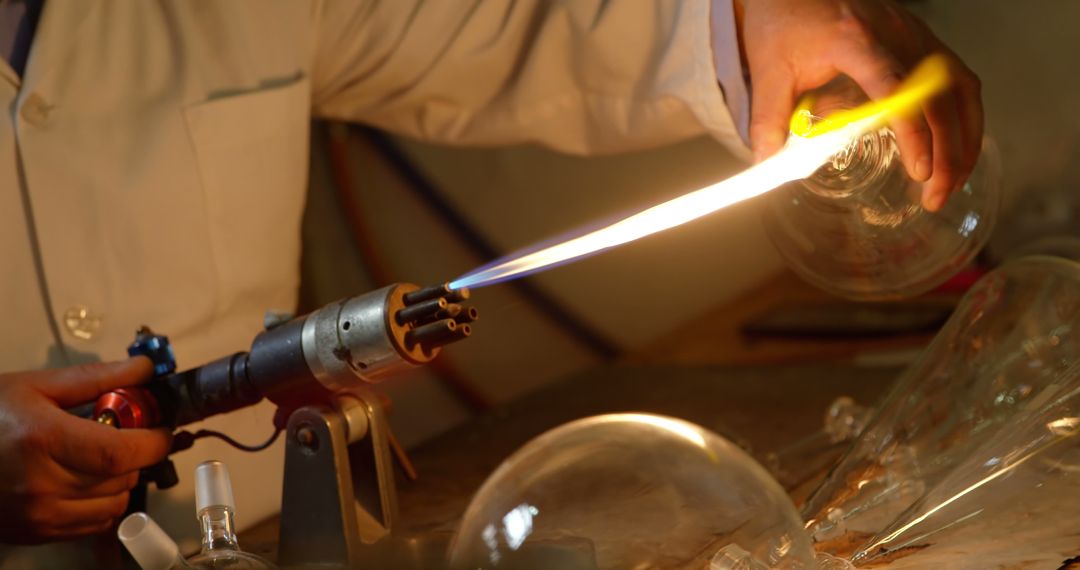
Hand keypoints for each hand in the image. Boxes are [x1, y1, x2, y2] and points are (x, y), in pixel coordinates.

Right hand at [0, 358, 171, 543]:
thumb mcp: (35, 386)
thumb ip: (96, 378)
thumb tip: (145, 369)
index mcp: (43, 440)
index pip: (119, 452)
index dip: (153, 442)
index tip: (162, 430)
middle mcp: (41, 484)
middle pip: (121, 478)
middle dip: (136, 455)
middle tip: (127, 435)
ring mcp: (37, 515)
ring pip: (114, 504)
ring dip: (121, 480)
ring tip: (102, 458)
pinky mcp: (35, 533)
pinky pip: (94, 524)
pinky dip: (102, 503)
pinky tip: (86, 481)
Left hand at [738, 0, 982, 210]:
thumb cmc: (783, 19)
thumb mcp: (768, 71)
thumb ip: (767, 120)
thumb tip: (768, 167)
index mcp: (854, 39)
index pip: (895, 87)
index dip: (913, 131)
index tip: (919, 169)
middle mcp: (896, 33)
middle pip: (940, 95)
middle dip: (946, 152)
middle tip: (933, 197)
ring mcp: (916, 34)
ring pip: (961, 88)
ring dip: (964, 138)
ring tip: (950, 183)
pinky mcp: (923, 40)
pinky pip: (959, 80)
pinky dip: (963, 118)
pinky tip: (954, 149)